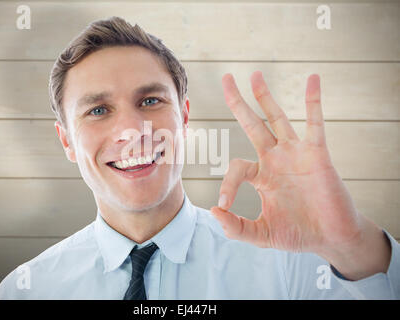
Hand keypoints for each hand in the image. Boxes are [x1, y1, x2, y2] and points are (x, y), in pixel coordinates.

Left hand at [210, 72, 389, 278]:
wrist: (331, 238)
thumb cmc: (297, 234)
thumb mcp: (261, 234)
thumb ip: (237, 228)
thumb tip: (214, 211)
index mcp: (261, 176)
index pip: (237, 167)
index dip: (227, 184)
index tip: (225, 204)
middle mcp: (275, 159)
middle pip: (252, 124)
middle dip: (238, 102)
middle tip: (226, 78)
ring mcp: (295, 154)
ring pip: (278, 118)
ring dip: (266, 96)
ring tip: (255, 74)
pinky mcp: (317, 154)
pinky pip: (315, 124)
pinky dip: (314, 101)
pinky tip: (312, 79)